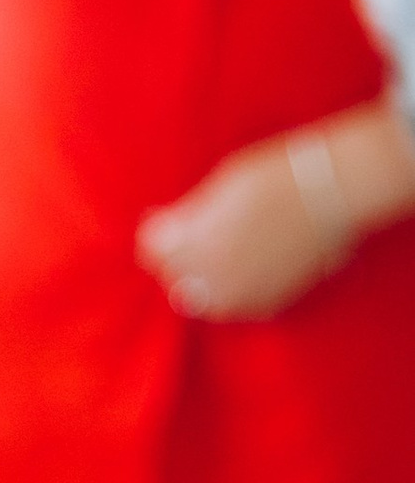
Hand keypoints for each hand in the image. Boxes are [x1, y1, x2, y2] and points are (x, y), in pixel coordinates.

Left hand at [136, 136, 355, 321]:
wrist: (330, 190)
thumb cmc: (274, 176)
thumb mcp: (219, 186)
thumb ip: (189, 214)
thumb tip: (170, 226)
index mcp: (186, 241)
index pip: (151, 249)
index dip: (156, 231)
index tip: (162, 218)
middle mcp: (205, 274)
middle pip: (173, 275)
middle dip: (175, 256)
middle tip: (189, 237)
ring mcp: (235, 293)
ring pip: (200, 299)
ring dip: (201, 280)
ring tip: (216, 256)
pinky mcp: (265, 303)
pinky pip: (235, 307)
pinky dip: (233, 292)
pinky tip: (241, 272)